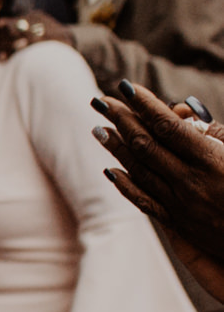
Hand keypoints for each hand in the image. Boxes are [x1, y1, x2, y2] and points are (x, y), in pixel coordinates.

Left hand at [94, 81, 223, 295]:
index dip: (145, 105)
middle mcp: (192, 182)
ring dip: (117, 148)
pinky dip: (126, 184)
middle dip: (122, 120)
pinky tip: (111, 170)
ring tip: (98, 128)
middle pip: (147, 145)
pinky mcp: (180, 224)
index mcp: (213, 161)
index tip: (126, 86)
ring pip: (140, 170)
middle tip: (101, 100)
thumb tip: (184, 115)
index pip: (169, 127)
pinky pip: (145, 201)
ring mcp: (182, 204)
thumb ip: (217, 136)